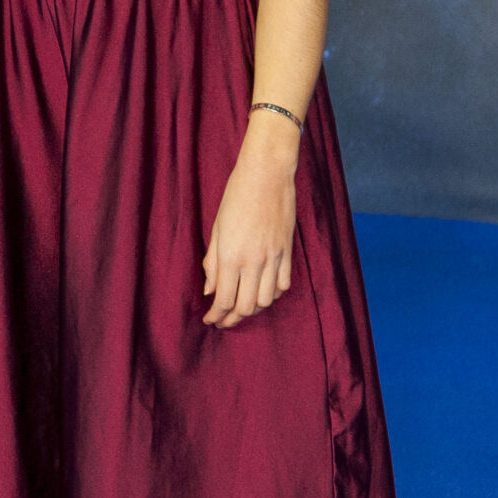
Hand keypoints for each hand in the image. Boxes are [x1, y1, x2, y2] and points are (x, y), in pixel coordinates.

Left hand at [202, 125, 297, 327]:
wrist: (266, 176)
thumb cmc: (235, 198)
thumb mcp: (216, 229)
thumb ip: (212, 262)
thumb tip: (209, 290)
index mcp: (230, 256)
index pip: (223, 299)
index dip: (216, 315)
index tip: (210, 321)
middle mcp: (253, 262)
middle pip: (246, 306)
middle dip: (233, 318)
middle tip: (224, 321)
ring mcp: (274, 258)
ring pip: (267, 300)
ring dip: (253, 308)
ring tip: (242, 306)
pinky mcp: (288, 252)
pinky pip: (283, 284)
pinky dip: (273, 294)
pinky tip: (263, 291)